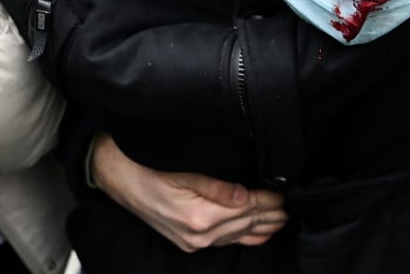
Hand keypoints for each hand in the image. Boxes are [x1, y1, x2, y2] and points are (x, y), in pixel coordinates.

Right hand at [91, 134, 288, 251]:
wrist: (117, 177)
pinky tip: (258, 233)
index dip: (269, 200)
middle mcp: (198, 235)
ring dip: (262, 226)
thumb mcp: (183, 170)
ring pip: (238, 235)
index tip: (285, 193)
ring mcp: (194, 241)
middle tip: (292, 205)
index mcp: (199, 216)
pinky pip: (224, 242)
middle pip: (245, 223)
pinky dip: (244, 237)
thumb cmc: (146, 168)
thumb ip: (217, 186)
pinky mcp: (189, 241)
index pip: (246, 209)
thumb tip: (244, 196)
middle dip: (271, 213)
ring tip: (283, 218)